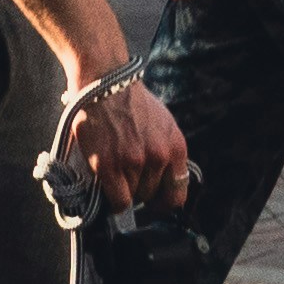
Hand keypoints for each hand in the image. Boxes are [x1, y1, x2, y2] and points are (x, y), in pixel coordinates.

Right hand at [75, 76, 190, 207]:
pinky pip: (117, 200)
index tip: (153, 200)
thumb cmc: (132, 103)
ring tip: (114, 172)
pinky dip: (112, 200)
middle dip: (139, 191)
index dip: (163, 201)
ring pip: (132, 198)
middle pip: (151, 196)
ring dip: (123, 190)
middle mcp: (158, 156)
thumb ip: (168, 152)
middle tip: (127, 177)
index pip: (178, 194)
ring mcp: (133, 162)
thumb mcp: (164, 124)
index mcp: (176, 147)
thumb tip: (166, 182)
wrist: (105, 82)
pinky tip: (107, 188)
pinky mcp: (108, 165)